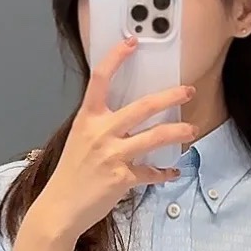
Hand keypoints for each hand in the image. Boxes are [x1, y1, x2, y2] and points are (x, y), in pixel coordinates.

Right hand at [34, 36, 197, 242]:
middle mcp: (100, 132)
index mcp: (87, 119)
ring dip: (178, 132)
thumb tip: (128, 118)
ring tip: (191, 130)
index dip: (116, 57)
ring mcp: (112, 155)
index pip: (100, 78)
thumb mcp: (79, 140)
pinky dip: (164, 172)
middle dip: (170, 97)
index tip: (132, 42)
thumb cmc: (70, 175)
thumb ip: (100, 126)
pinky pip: (151, 172)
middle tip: (187, 91)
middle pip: (143, 106)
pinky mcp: (122, 178)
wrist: (60, 208)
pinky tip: (172, 172)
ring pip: (155, 137)